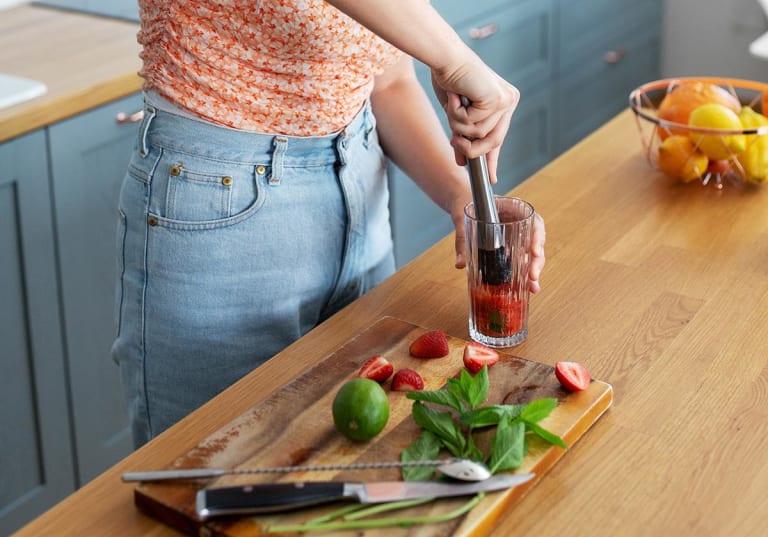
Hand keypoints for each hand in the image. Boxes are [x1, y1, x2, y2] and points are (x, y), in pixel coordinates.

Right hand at [430, 56, 519, 182]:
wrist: (445, 58)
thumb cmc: (450, 79)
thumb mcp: (457, 115)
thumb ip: (463, 136)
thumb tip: (461, 161)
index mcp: (504, 102)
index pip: (499, 137)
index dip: (493, 159)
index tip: (492, 178)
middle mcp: (509, 101)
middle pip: (493, 142)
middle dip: (471, 147)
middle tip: (454, 142)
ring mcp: (505, 100)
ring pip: (479, 134)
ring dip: (458, 124)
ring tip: (452, 104)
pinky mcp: (496, 100)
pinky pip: (472, 125)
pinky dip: (458, 114)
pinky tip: (456, 96)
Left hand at [453, 207, 545, 294]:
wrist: (463, 200)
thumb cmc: (467, 201)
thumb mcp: (463, 218)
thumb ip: (463, 240)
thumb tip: (460, 264)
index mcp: (515, 210)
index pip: (535, 223)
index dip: (537, 238)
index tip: (534, 252)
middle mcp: (520, 224)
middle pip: (536, 243)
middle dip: (536, 262)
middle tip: (532, 278)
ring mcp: (517, 236)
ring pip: (532, 255)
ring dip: (533, 271)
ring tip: (533, 288)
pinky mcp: (512, 248)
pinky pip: (522, 260)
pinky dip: (524, 274)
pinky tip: (526, 288)